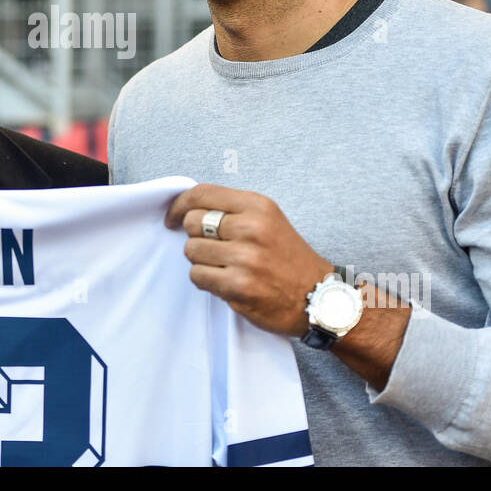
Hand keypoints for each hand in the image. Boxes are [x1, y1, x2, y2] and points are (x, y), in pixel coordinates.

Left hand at [166, 184, 330, 336]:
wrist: (318, 297)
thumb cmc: (289, 258)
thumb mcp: (269, 221)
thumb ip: (233, 211)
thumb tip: (187, 209)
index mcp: (258, 206)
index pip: (202, 194)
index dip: (179, 205)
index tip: (172, 217)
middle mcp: (251, 228)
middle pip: (192, 223)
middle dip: (195, 237)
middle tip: (213, 248)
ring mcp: (245, 259)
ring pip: (191, 251)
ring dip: (201, 262)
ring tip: (225, 267)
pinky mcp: (238, 287)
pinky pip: (198, 276)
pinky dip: (206, 281)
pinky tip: (227, 282)